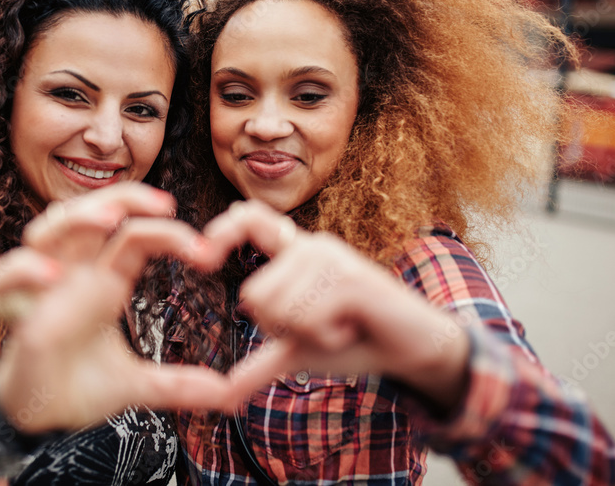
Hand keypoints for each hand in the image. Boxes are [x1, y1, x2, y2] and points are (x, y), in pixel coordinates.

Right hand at [0, 185, 283, 432]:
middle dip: (125, 197)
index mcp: (105, 280)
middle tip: (164, 204)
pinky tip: (53, 276)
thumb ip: (179, 385)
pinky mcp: (15, 309)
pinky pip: (7, 274)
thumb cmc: (81, 387)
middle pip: (92, 210)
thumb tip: (229, 396)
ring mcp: (43, 286)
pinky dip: (27, 268)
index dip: (168, 232)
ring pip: (49, 227)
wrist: (38, 417)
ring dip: (78, 217)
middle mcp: (76, 273)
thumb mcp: (138, 387)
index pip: (136, 235)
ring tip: (110, 221)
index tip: (206, 252)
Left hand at [205, 201, 470, 413]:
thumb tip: (224, 396)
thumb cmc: (356, 342)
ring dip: (307, 334)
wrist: (413, 348)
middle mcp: (310, 245)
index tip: (200, 258)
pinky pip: (306, 318)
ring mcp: (331, 256)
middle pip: (252, 295)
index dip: (222, 231)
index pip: (249, 219)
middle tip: (322, 326)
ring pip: (276, 309)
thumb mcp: (300, 352)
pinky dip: (325, 338)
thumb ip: (262, 364)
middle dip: (281, 328)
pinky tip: (350, 328)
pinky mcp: (349, 277)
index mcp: (296, 252)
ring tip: (339, 325)